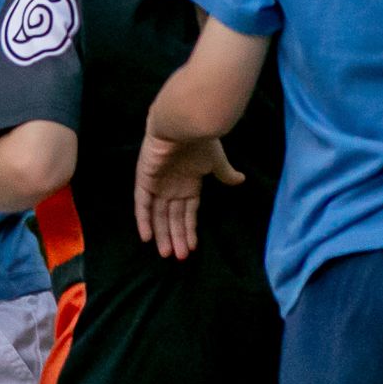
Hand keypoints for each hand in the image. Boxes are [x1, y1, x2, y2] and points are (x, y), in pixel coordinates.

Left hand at [134, 127, 242, 259]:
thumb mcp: (216, 161)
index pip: (188, 212)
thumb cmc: (200, 142)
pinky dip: (143, 220)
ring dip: (163, 234)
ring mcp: (158, 184)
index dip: (189, 229)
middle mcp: (172, 187)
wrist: (182, 125)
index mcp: (189, 183)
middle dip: (176, 237)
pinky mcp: (145, 180)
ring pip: (159, 215)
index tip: (193, 248)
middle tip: (179, 258)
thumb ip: (225, 174)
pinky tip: (147, 238)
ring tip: (168, 253)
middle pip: (172, 218)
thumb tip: (240, 180)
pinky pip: (142, 204)